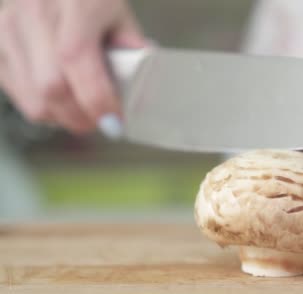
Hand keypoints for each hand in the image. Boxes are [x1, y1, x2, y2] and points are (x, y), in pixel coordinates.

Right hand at [0, 0, 144, 134]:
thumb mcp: (119, 15)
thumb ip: (132, 50)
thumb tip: (139, 90)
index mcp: (74, 3)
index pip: (76, 57)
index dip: (96, 98)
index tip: (115, 121)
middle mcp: (35, 13)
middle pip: (51, 86)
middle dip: (81, 116)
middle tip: (101, 122)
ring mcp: (9, 29)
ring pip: (33, 99)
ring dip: (63, 118)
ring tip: (82, 112)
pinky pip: (18, 95)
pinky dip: (43, 109)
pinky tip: (60, 101)